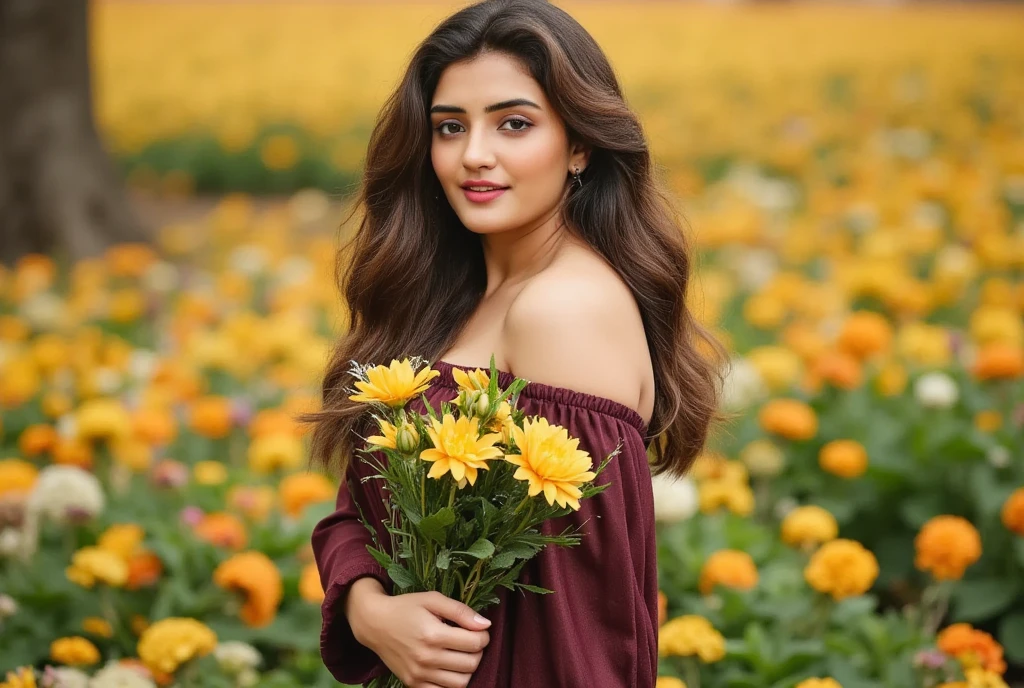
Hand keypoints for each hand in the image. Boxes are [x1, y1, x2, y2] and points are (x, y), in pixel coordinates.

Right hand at [348, 582, 490, 687]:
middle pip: (471, 664)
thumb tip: (486, 625)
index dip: (483, 635)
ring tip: (460, 654)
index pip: (475, 643)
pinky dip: (451, 683)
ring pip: (461, 683)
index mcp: (433, 634)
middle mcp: (426, 658)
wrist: (374, 623)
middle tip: (470, 641)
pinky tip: (448, 667)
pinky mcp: (412, 684)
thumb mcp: (433, 599)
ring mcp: (418, 674)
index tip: (478, 630)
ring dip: (467, 669)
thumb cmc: (406, 608)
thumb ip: (461, 611)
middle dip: (478, 652)